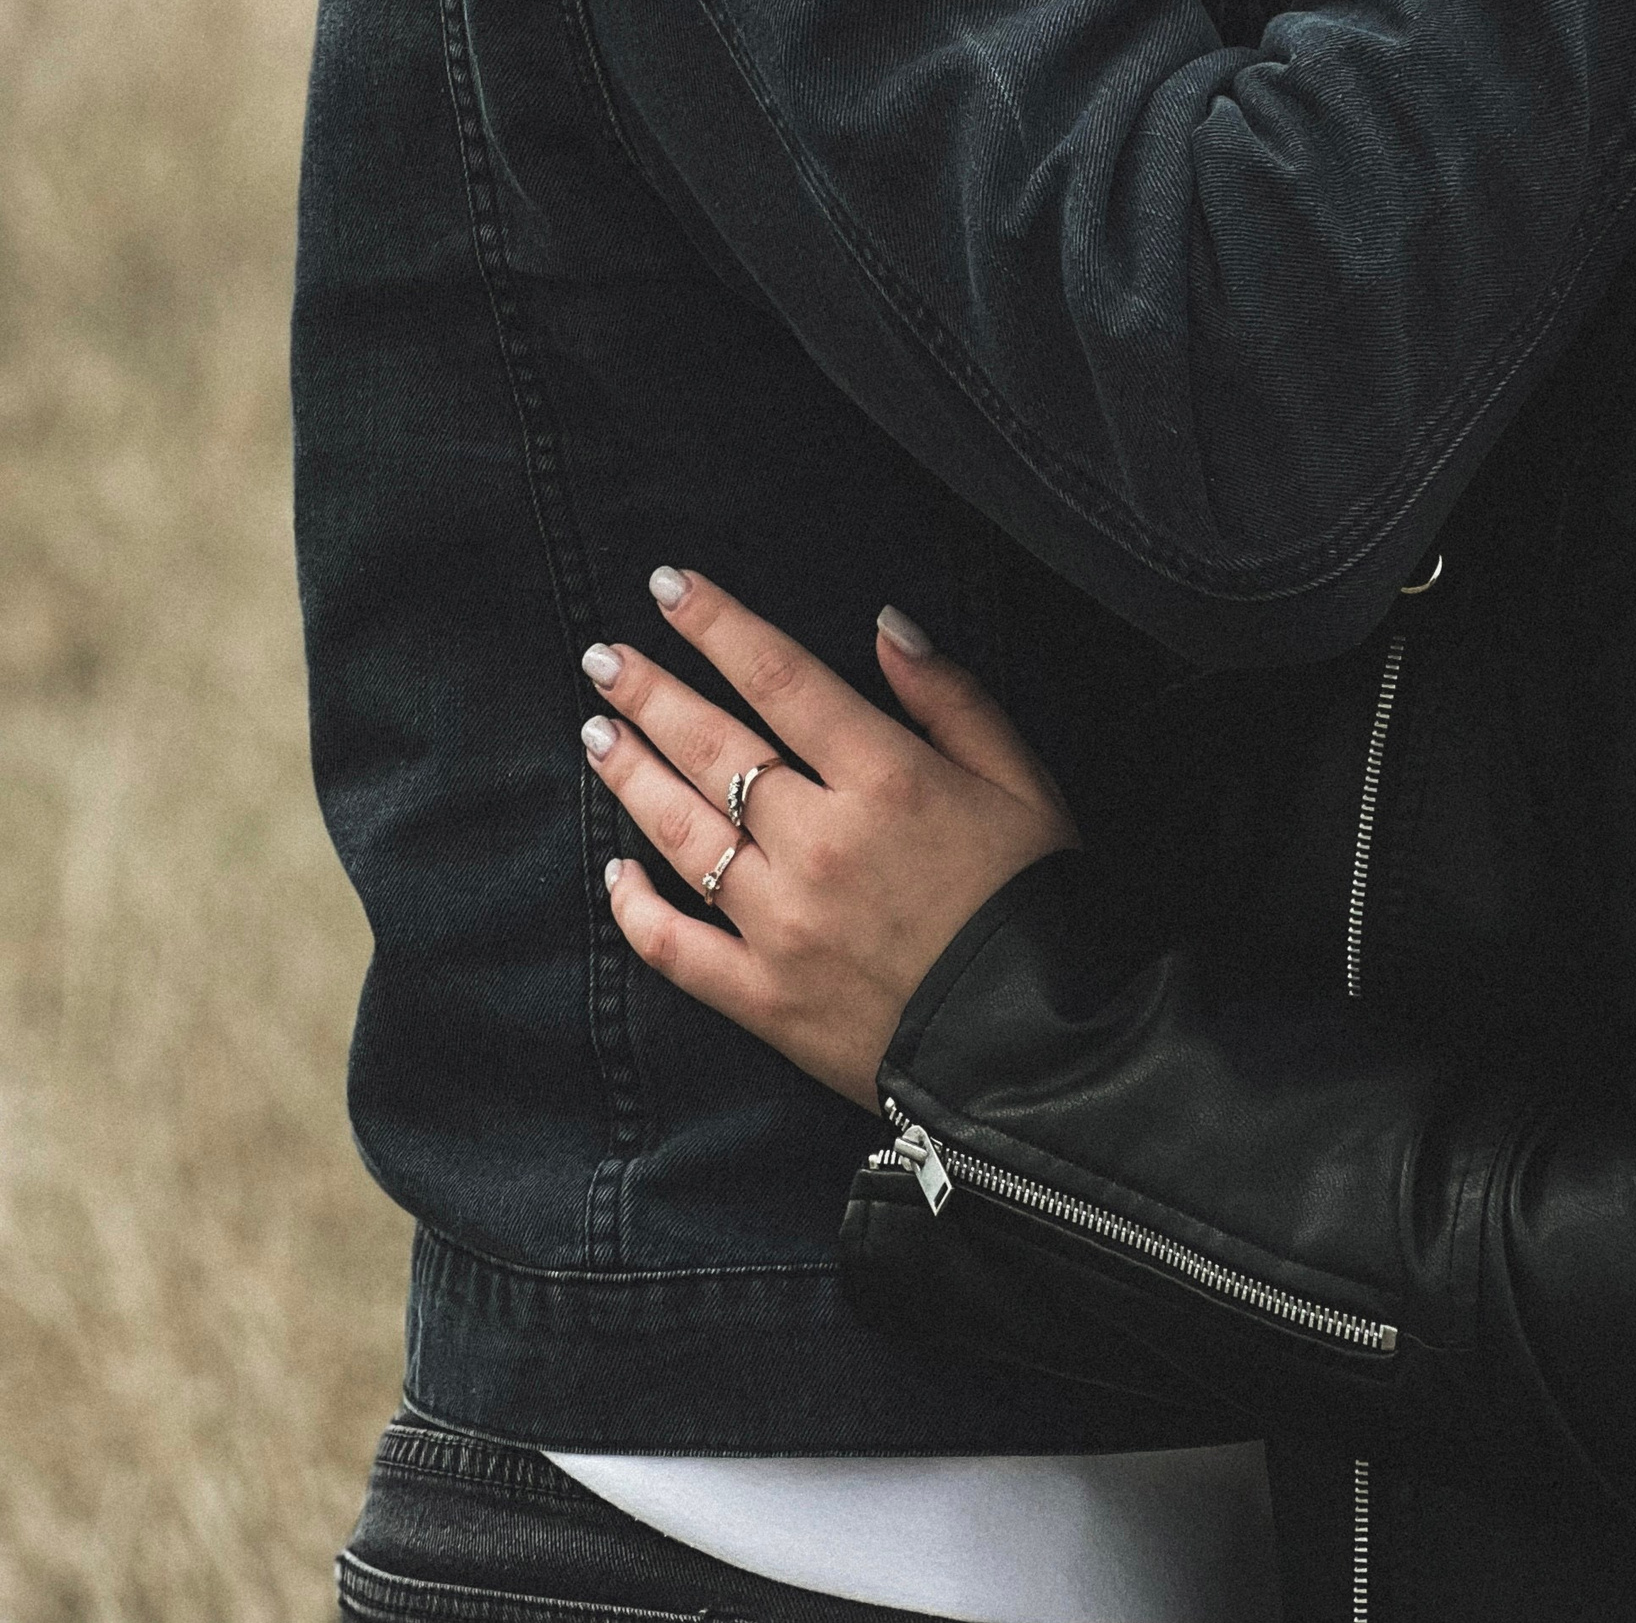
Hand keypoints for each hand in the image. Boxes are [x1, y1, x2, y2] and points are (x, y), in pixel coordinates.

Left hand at [577, 571, 1075, 1108]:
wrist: (1039, 1048)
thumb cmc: (1038, 901)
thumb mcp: (1022, 780)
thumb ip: (952, 698)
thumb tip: (885, 625)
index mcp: (885, 778)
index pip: (778, 676)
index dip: (716, 624)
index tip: (667, 587)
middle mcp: (819, 842)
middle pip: (711, 746)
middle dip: (649, 692)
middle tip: (603, 658)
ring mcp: (782, 923)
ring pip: (680, 834)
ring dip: (630, 776)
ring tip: (597, 734)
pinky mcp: (764, 998)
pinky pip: (677, 948)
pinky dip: (636, 909)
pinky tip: (615, 873)